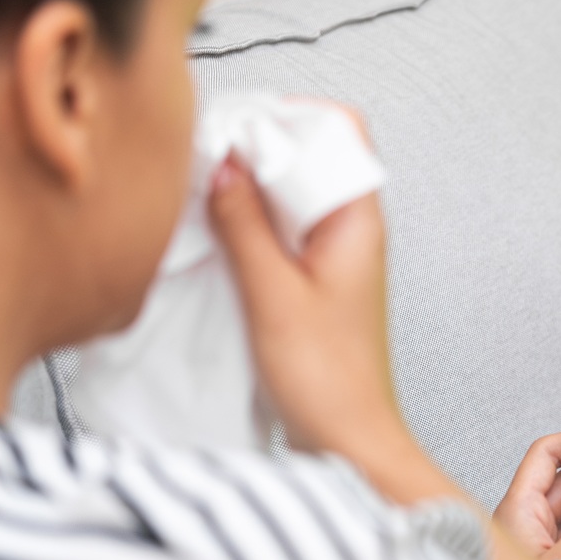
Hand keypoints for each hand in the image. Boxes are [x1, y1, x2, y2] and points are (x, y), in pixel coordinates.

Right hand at [210, 126, 552, 559]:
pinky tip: (213, 236)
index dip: (290, 115)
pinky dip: (246, 222)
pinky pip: (278, 229)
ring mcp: (331, 254)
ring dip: (247, 187)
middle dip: (257, 147)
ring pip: (288, 192)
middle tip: (206, 159)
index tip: (237, 126)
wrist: (349, 444)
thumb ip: (244, 225)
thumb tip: (225, 161)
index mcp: (358, 221)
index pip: (341, 129)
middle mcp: (351, 229)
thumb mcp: (272, 295)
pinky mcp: (310, 280)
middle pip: (308, 154)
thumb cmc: (325, 381)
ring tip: (202, 195)